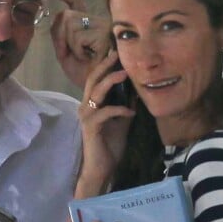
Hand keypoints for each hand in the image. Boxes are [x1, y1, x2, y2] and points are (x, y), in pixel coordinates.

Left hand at [46, 0, 110, 88]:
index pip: (74, 1)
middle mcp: (96, 20)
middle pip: (65, 15)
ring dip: (70, 45)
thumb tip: (56, 16)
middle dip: (59, 35)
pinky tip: (89, 57)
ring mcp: (102, 25)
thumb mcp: (66, 53)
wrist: (100, 89)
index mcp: (88, 23)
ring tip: (83, 56)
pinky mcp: (104, 33)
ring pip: (70, 25)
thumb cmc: (86, 73)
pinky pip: (78, 37)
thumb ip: (59, 36)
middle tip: (67, 52)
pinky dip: (77, 50)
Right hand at [77, 51, 134, 190]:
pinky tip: (131, 112)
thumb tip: (137, 92)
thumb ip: (126, 107)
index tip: (116, 53)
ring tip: (125, 74)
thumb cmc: (109, 146)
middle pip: (92, 80)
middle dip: (104, 66)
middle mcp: (85, 107)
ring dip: (110, 81)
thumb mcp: (122, 122)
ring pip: (96, 92)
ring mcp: (86, 116)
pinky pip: (104, 112)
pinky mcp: (90, 127)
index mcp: (92, 104)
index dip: (104, 66)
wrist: (102, 168)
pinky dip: (119, 110)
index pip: (96, 80)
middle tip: (117, 54)